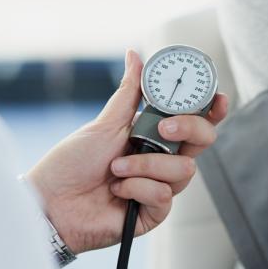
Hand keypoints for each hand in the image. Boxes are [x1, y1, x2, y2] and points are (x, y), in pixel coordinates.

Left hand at [26, 50, 228, 253]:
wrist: (51, 200)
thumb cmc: (72, 163)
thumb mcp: (105, 123)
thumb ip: (130, 92)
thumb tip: (135, 54)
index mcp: (155, 137)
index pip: (196, 122)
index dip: (212, 111)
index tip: (216, 99)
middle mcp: (163, 161)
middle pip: (203, 142)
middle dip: (189, 130)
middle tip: (163, 128)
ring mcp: (160, 188)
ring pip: (184, 170)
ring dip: (146, 164)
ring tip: (116, 169)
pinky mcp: (154, 213)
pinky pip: (164, 195)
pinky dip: (137, 188)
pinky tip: (117, 192)